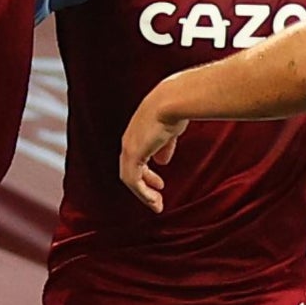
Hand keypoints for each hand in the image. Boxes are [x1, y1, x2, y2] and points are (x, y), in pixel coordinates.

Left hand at [120, 88, 188, 211]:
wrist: (172, 101)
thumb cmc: (176, 108)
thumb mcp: (171, 129)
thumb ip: (166, 145)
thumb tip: (163, 161)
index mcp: (138, 132)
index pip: (137, 157)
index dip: (147, 173)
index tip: (159, 184)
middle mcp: (129, 141)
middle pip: (130, 169)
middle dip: (144, 185)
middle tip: (156, 199)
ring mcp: (129, 148)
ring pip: (130, 178)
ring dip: (143, 193)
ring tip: (156, 204)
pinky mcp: (133, 155)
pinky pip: (133, 181)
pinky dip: (143, 192)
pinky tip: (154, 199)